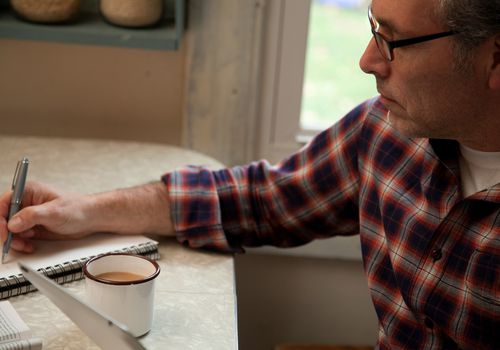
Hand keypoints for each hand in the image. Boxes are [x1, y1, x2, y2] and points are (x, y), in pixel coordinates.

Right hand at [0, 181, 173, 253]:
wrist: (91, 218)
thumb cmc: (78, 208)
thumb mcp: (54, 212)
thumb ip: (32, 216)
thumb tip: (13, 223)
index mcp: (28, 191)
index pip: (4, 203)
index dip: (0, 218)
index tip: (5, 231)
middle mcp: (26, 202)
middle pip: (4, 218)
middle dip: (7, 232)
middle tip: (14, 241)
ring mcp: (28, 215)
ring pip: (9, 230)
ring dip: (14, 239)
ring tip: (27, 243)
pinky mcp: (32, 226)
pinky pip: (18, 236)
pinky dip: (20, 243)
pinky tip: (30, 244)